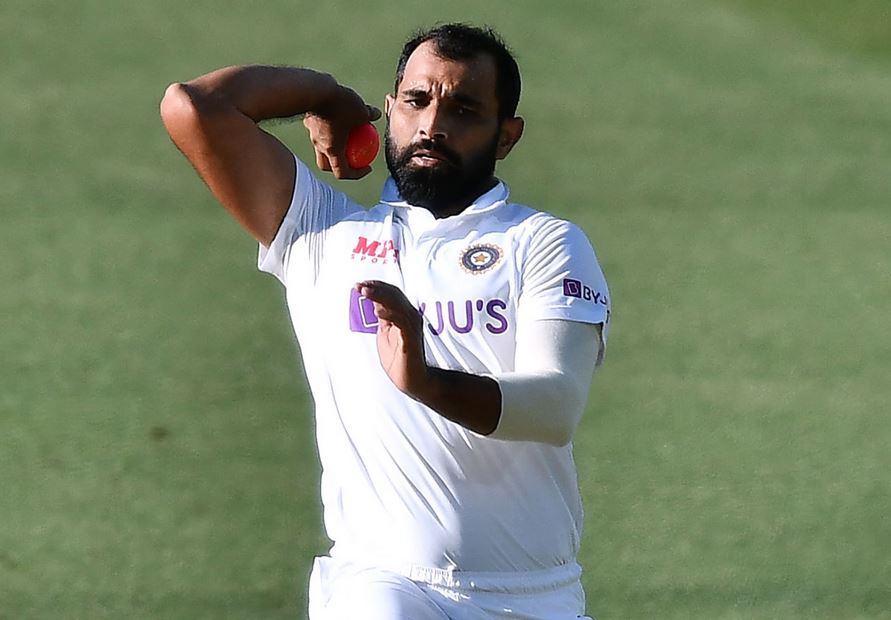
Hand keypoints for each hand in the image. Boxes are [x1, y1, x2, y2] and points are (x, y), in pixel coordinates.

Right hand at [303, 86, 381, 179]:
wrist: (315, 89)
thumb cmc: (341, 104)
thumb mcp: (361, 110)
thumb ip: (369, 115)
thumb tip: (376, 114)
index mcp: (332, 150)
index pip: (342, 172)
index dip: (356, 174)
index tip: (367, 167)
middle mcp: (319, 146)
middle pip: (327, 164)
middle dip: (339, 166)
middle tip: (352, 159)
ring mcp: (312, 134)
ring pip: (322, 147)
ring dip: (334, 145)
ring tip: (346, 135)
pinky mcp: (309, 122)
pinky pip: (320, 130)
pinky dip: (329, 129)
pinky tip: (337, 116)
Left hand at [356, 280, 428, 398]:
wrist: (411, 379)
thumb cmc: (399, 357)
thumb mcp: (385, 332)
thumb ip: (383, 317)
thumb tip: (374, 302)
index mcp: (404, 314)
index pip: (392, 293)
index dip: (377, 286)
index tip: (361, 284)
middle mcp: (410, 316)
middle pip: (394, 295)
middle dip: (375, 288)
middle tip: (359, 286)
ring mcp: (412, 326)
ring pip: (397, 305)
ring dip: (380, 297)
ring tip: (365, 292)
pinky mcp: (411, 338)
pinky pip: (401, 322)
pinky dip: (390, 313)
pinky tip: (378, 310)